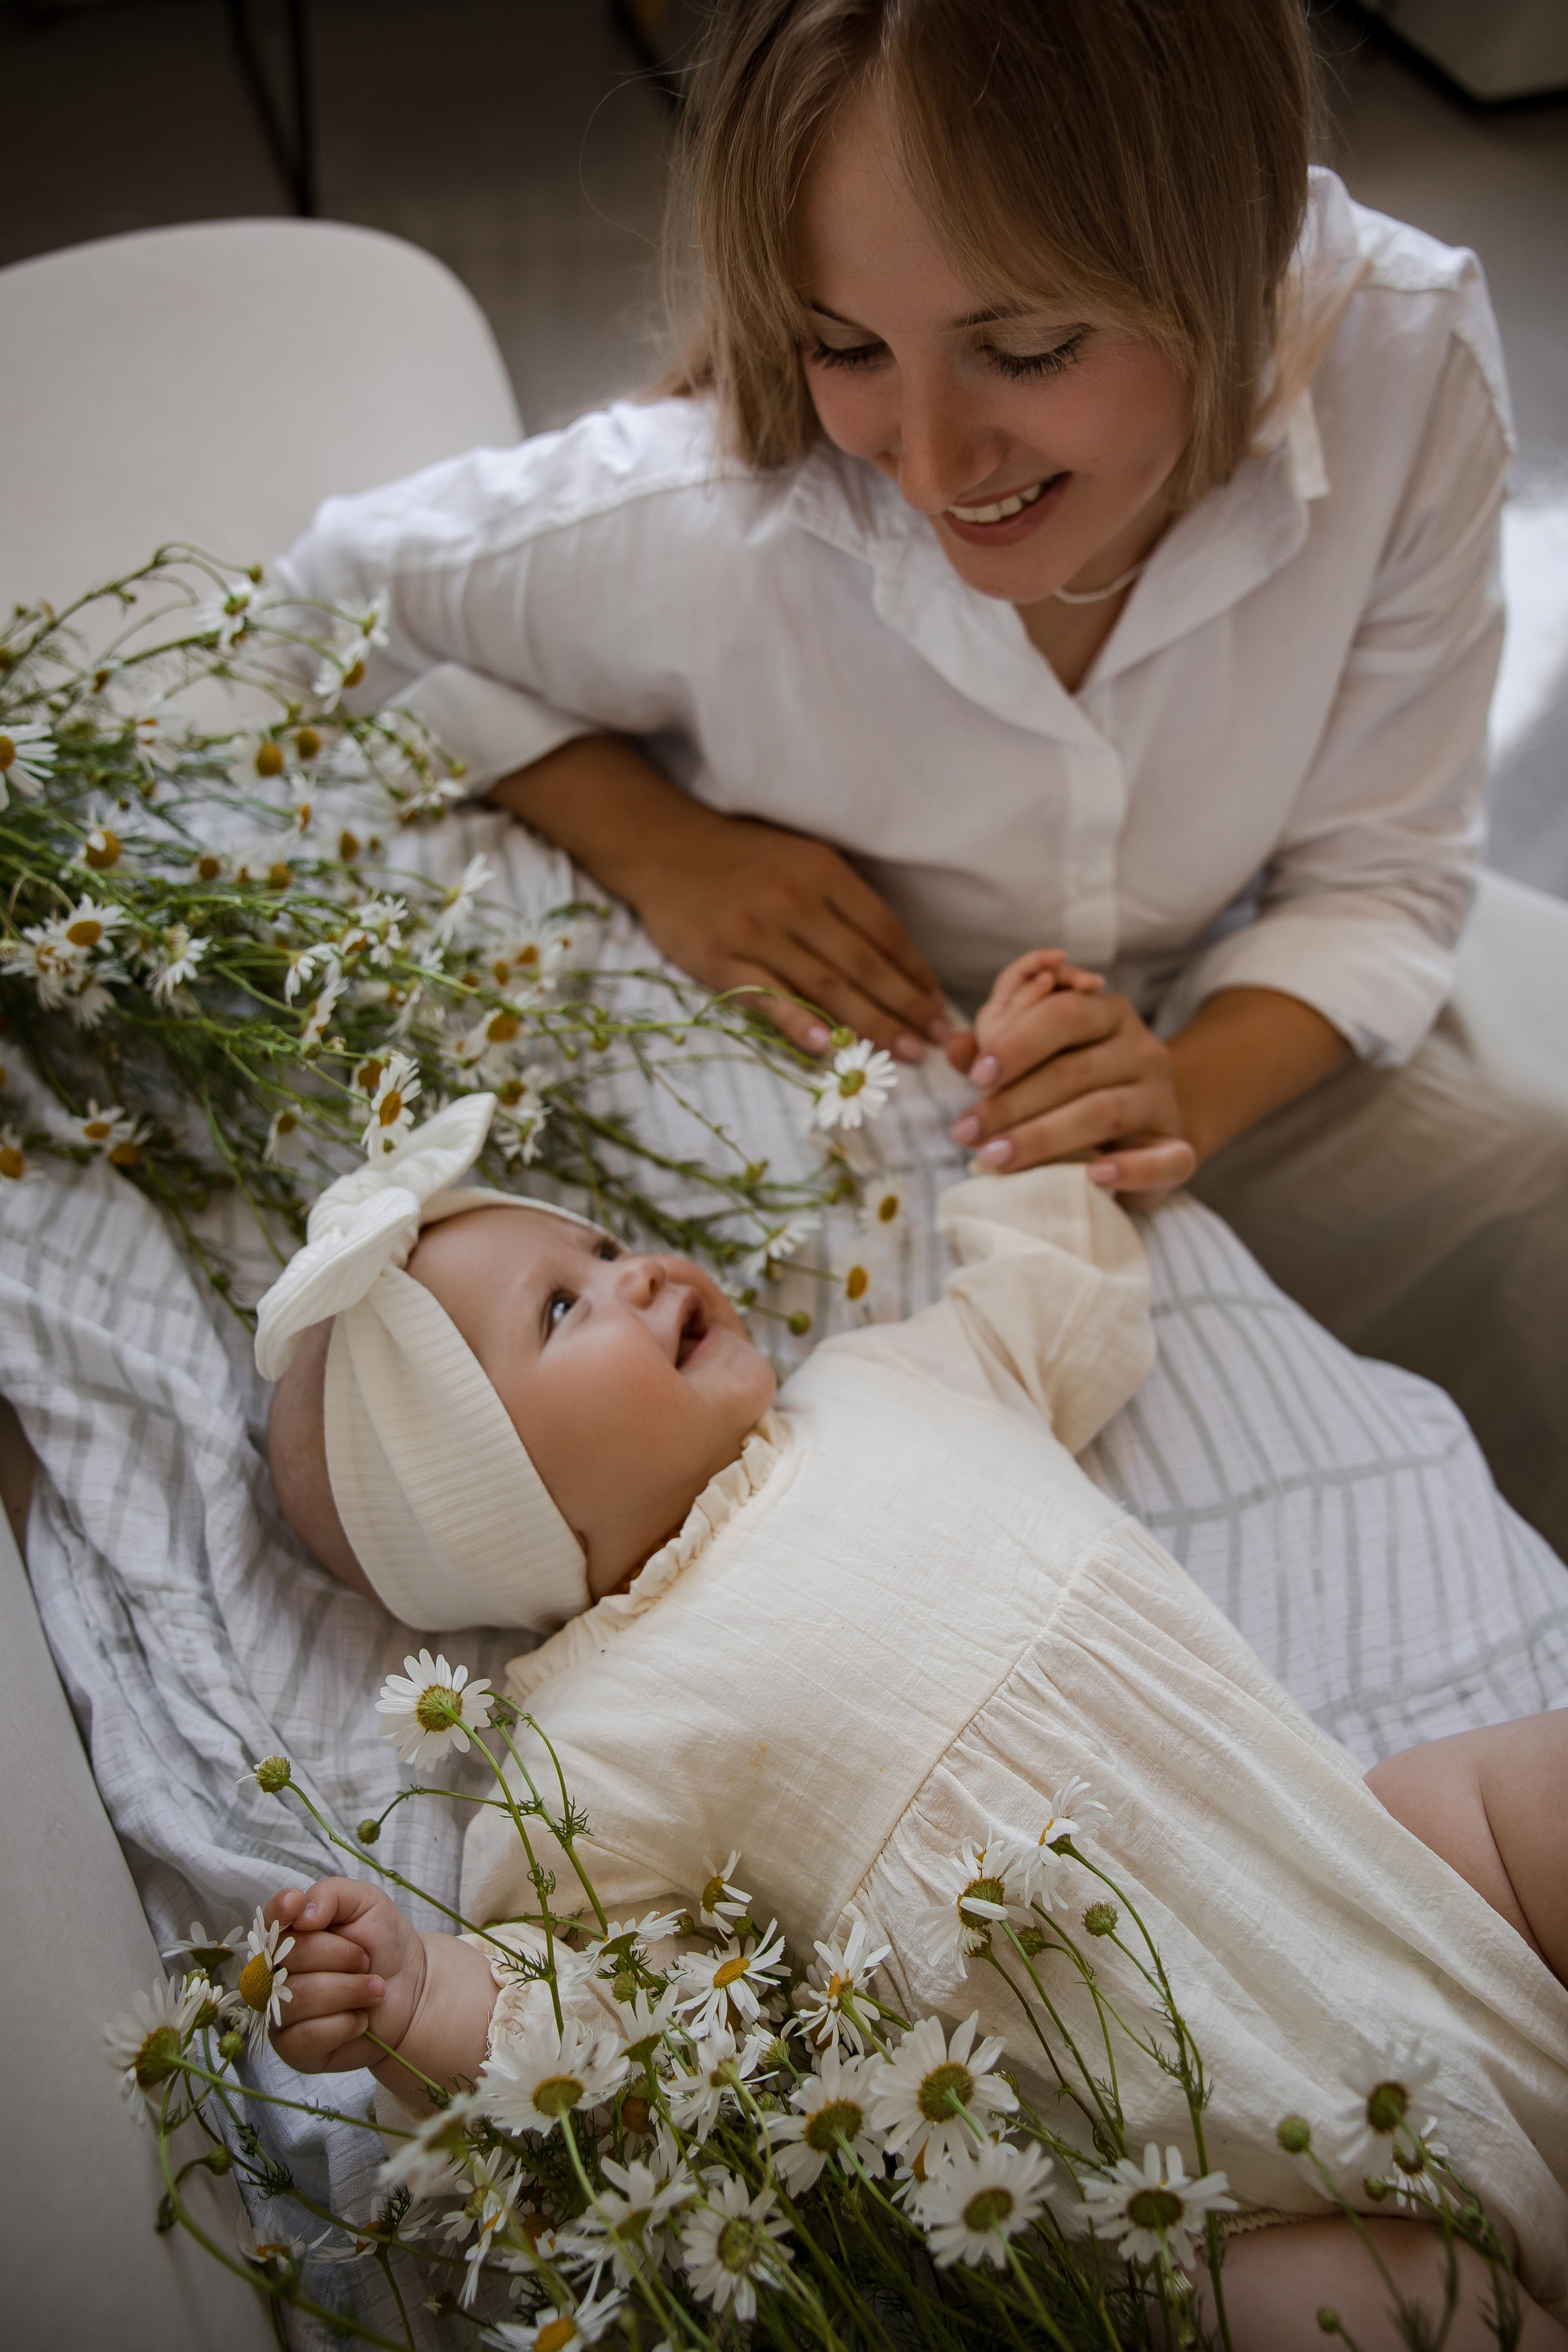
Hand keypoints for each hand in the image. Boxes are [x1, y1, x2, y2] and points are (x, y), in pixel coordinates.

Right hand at [263, 1878, 423, 2074]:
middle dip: (341, 1956)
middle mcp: (276, 1974)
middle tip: (366, 1961)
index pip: (269, 1919)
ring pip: (299, 1998)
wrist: (412, 1991)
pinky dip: (345, 2024)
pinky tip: (359, 2019)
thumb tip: (300, 1912)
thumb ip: (332, 1894)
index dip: (279, 1911)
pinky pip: (308, 2035)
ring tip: (373, 1989)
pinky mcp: (294, 2049)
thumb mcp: (367, 1904)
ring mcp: (281, 2013)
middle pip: (288, 1958)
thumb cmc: (383, 1944)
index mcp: (290, 1934)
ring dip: (350, 1991)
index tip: (296, 1906)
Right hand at [490, 737, 948, 1060]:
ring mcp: (755, 932)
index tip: (938, 1005)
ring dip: (870, 1024)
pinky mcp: (718, 959)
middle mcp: (794, 901)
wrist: (663, 846)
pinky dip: (798, 1023)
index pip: (883, 931)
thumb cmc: (742, 856)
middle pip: (863, 964)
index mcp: (822, 872)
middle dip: (906, 1007)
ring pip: (825, 986)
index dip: (915, 972)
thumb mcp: (801, 858)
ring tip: (904, 1052)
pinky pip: (767, 997)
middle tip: (937, 1041)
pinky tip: (827, 1049)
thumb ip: (844, 901)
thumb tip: (896, 959)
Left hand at [947, 949, 1195, 1198]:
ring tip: (995, 1159)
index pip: (1064, 1014)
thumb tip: (954, 1045)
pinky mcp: (1177, 1147)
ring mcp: (1163, 1099)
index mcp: (1108, 1014)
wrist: (1143, 1127)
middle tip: (966, 1132)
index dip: (1017, 1043)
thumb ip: (997, 1048)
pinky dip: (1129, 1170)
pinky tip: (1093, 1176)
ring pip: (1104, 1114)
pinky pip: (1166, 1159)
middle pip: (1074, 1071)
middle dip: (1011, 1103)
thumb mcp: (1040, 1060)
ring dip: (1043, 1138)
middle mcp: (1143, 1050)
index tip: (975, 1077)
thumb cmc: (1076, 1089)